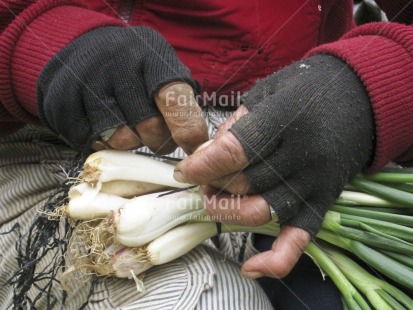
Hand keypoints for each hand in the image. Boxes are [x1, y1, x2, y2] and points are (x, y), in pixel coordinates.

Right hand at [37, 26, 207, 153]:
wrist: (86, 50)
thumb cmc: (136, 68)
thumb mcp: (163, 70)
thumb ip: (180, 101)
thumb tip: (197, 142)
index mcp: (150, 58)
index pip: (173, 99)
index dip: (186, 129)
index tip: (193, 146)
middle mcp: (118, 66)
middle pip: (148, 126)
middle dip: (159, 141)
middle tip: (158, 137)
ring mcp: (87, 82)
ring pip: (119, 138)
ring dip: (131, 142)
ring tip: (132, 129)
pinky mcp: (63, 101)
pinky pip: (91, 141)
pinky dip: (104, 143)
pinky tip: (106, 128)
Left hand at [175, 54, 373, 276]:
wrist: (359, 99)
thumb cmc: (307, 91)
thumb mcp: (266, 91)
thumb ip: (235, 125)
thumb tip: (204, 156)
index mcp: (285, 119)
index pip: (234, 152)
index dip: (202, 166)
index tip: (184, 171)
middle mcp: (301, 155)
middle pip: (242, 183)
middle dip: (212, 183)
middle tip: (202, 177)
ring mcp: (314, 183)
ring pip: (261, 212)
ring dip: (228, 212)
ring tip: (216, 200)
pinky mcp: (322, 202)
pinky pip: (299, 239)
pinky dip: (275, 259)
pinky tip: (251, 266)